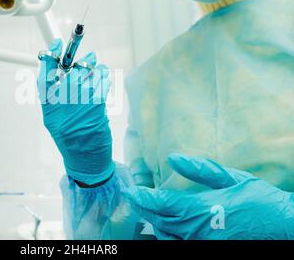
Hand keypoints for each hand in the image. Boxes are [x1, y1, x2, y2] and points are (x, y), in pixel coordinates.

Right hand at [37, 39, 114, 185]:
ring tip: (96, 65)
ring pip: (88, 73)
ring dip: (94, 66)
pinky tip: (103, 76)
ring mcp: (81, 104)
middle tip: (88, 56)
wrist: (86, 160)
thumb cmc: (70, 138)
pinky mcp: (99, 106)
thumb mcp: (54, 119)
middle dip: (81, 60)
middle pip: (70, 71)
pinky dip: (104, 75)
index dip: (48, 58)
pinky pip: (102, 82)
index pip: (44, 76)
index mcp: (49, 108)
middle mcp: (63, 105)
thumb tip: (61, 70)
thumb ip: (55, 96)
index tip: (55, 45)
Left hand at [125, 154, 293, 239]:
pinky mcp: (210, 250)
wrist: (284, 226)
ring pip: (168, 237)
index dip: (143, 198)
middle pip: (161, 221)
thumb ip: (200, 169)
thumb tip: (172, 158)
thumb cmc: (260, 199)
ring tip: (147, 211)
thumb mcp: (232, 178)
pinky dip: (170, 236)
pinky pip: (181, 245)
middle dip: (144, 209)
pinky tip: (166, 227)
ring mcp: (204, 244)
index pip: (163, 203)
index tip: (130, 191)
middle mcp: (199, 230)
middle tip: (133, 198)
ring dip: (154, 224)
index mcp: (204, 208)